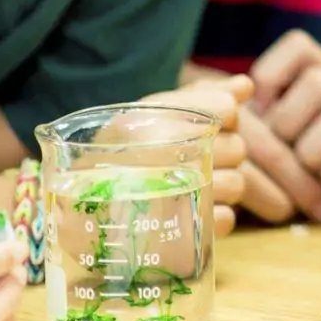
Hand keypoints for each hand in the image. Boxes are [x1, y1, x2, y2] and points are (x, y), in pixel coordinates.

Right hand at [138, 77, 253, 237]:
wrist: (74, 208)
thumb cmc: (122, 150)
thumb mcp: (153, 111)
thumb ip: (202, 96)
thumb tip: (246, 85)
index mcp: (158, 120)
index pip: (226, 110)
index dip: (220, 118)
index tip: (195, 126)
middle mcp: (167, 155)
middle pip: (237, 148)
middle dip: (222, 153)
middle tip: (187, 159)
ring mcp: (176, 200)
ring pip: (237, 184)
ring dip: (220, 185)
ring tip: (186, 184)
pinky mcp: (183, 235)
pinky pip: (226, 219)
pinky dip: (215, 216)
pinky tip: (189, 210)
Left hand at [232, 30, 320, 221]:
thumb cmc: (288, 151)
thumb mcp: (267, 117)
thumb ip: (247, 104)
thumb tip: (225, 99)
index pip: (298, 46)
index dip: (270, 79)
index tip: (264, 107)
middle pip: (319, 82)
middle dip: (287, 124)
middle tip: (283, 147)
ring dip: (310, 153)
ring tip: (306, 166)